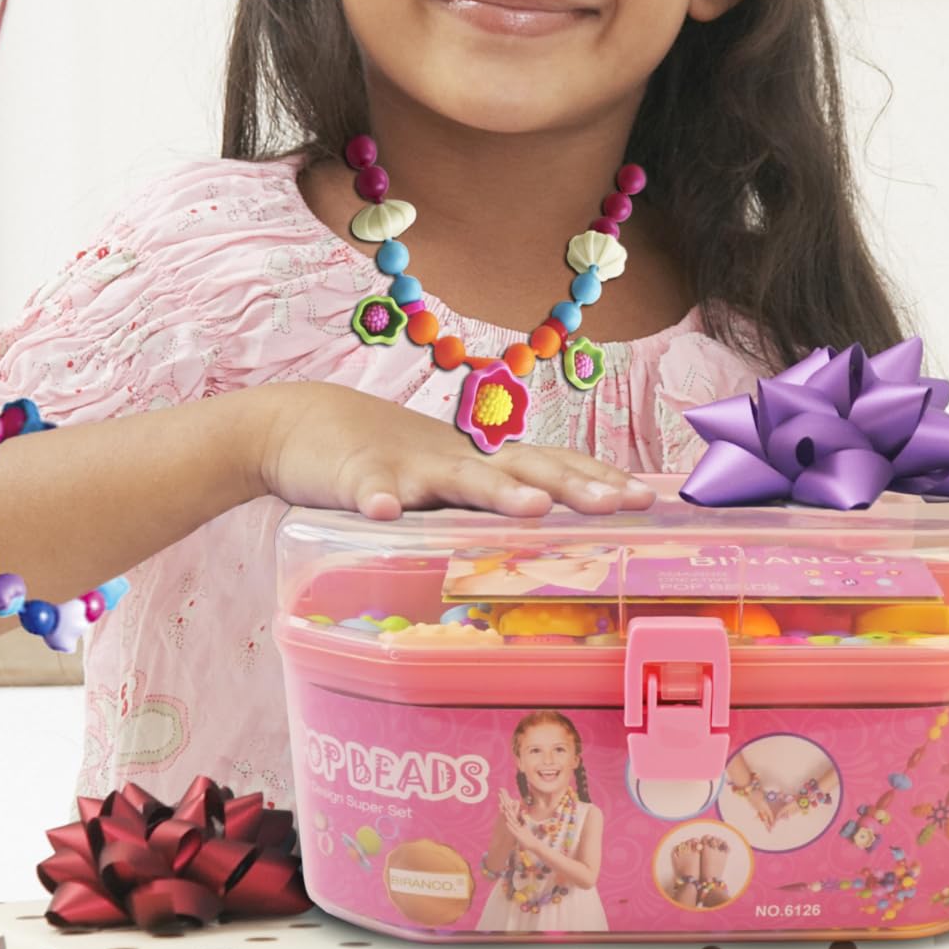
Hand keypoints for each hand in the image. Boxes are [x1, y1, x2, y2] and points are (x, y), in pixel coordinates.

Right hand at [250, 383, 655, 522]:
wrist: (300, 423)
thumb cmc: (387, 460)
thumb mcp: (448, 478)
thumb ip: (494, 497)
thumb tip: (555, 525)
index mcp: (482, 461)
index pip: (552, 465)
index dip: (598, 478)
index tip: (648, 498)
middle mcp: (455, 459)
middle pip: (522, 468)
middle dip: (573, 486)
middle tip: (617, 504)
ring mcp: (406, 466)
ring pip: (457, 478)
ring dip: (496, 491)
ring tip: (532, 509)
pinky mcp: (353, 475)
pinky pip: (364, 490)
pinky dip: (373, 501)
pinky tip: (380, 515)